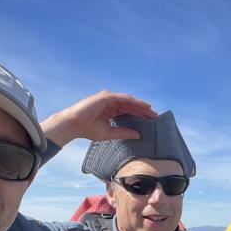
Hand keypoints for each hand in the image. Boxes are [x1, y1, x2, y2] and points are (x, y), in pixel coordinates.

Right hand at [41, 90, 156, 147]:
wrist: (75, 125)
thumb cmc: (88, 129)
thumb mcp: (109, 133)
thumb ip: (123, 132)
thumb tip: (138, 134)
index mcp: (111, 111)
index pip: (128, 112)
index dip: (140, 116)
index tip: (151, 122)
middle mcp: (111, 103)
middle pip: (131, 106)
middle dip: (143, 111)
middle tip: (155, 116)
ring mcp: (109, 99)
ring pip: (129, 102)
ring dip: (141, 106)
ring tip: (152, 111)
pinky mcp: (107, 96)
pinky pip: (124, 98)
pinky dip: (134, 102)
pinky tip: (144, 106)